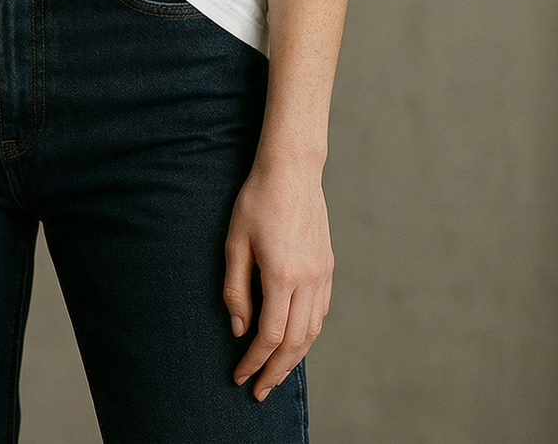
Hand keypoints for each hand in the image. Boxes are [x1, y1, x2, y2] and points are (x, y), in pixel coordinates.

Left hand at [223, 158, 333, 400]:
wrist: (292, 170)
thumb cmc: (257, 200)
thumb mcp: (234, 241)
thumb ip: (235, 288)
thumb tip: (239, 328)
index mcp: (283, 276)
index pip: (270, 335)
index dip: (254, 361)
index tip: (239, 376)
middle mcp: (308, 280)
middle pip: (295, 343)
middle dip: (276, 372)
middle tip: (259, 391)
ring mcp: (322, 274)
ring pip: (312, 331)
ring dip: (294, 358)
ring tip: (276, 374)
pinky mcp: (328, 266)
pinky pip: (321, 312)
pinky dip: (308, 334)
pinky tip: (295, 340)